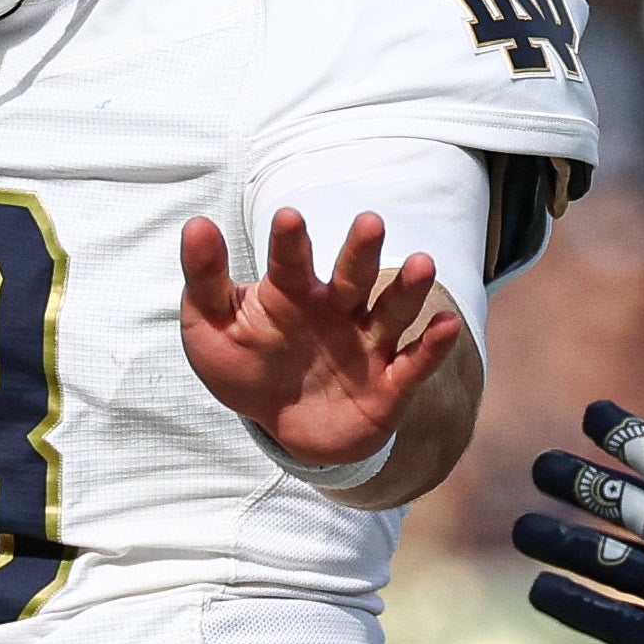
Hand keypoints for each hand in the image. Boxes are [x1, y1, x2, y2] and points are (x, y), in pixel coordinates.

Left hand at [180, 209, 462, 482]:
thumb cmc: (246, 365)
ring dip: (407, 290)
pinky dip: (432, 347)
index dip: (290, 242)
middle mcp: (336, 310)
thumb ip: (205, 279)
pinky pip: (414, 364)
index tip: (288, 218)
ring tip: (423, 264)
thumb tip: (196, 223)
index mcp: (292, 291)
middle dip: (361, 251)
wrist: (283, 425)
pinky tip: (447, 326)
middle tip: (370, 223)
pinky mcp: (389, 386)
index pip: (291, 261)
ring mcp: (365, 345)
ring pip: (391, 312)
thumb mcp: (212, 327)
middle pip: (352, 276)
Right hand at [511, 383, 643, 643]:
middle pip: (631, 510)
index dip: (633, 442)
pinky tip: (541, 589)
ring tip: (523, 529)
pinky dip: (580, 607)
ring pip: (614, 563)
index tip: (592, 415)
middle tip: (541, 467)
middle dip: (585, 488)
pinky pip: (617, 622)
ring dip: (569, 545)